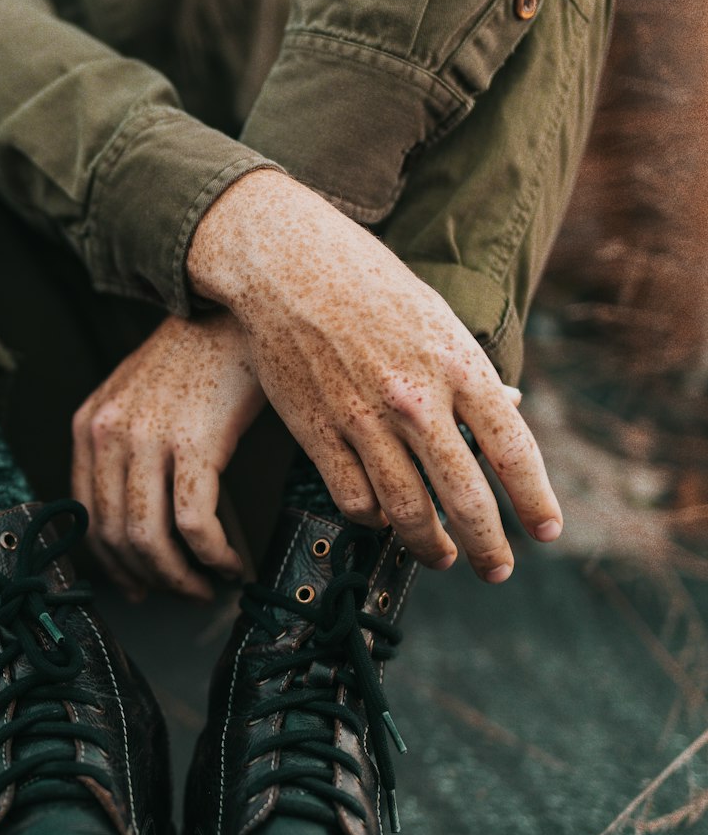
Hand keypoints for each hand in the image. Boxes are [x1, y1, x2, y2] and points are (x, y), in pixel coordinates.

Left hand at [71, 312, 264, 600]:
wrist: (237, 309)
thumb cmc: (199, 356)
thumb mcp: (139, 396)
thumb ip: (124, 446)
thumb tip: (137, 514)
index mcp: (88, 424)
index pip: (87, 517)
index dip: (113, 564)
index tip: (139, 585)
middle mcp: (108, 434)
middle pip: (116, 536)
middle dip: (151, 579)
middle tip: (182, 593)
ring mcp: (148, 438)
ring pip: (150, 539)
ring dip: (182, 577)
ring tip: (208, 585)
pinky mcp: (194, 443)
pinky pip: (195, 525)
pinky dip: (214, 557)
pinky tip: (232, 563)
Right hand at [188, 170, 561, 581]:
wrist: (289, 265)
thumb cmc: (371, 285)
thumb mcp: (438, 318)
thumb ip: (471, 373)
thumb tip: (511, 412)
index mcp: (458, 366)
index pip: (512, 450)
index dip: (534, 499)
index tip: (546, 531)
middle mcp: (415, 399)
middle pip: (463, 495)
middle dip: (489, 544)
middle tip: (497, 569)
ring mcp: (363, 419)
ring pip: (405, 511)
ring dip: (430, 546)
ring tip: (443, 557)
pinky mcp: (317, 432)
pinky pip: (353, 498)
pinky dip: (373, 518)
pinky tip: (383, 520)